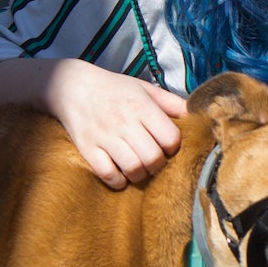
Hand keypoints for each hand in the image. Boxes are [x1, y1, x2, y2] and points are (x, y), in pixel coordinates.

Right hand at [41, 61, 186, 188]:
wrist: (71, 85)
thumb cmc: (114, 89)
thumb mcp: (144, 88)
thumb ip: (171, 102)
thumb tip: (196, 115)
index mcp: (141, 106)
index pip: (170, 138)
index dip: (174, 148)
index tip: (167, 146)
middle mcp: (124, 121)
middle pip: (154, 158)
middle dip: (158, 165)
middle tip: (154, 162)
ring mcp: (104, 136)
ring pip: (133, 168)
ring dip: (140, 175)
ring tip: (139, 169)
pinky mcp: (87, 148)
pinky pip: (107, 174)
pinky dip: (118, 180)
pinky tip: (121, 174)